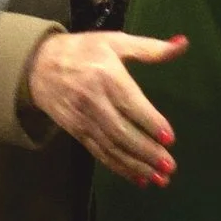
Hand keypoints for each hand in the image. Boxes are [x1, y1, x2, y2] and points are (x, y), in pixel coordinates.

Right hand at [25, 30, 185, 187]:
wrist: (37, 66)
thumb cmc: (83, 51)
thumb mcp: (115, 42)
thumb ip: (150, 48)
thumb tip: (183, 44)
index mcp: (107, 76)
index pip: (131, 104)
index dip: (150, 123)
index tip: (170, 138)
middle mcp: (94, 101)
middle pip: (122, 132)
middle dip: (147, 152)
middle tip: (170, 167)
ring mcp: (84, 120)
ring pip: (112, 147)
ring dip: (137, 166)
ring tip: (160, 179)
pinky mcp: (77, 132)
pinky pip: (100, 153)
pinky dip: (119, 168)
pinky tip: (138, 178)